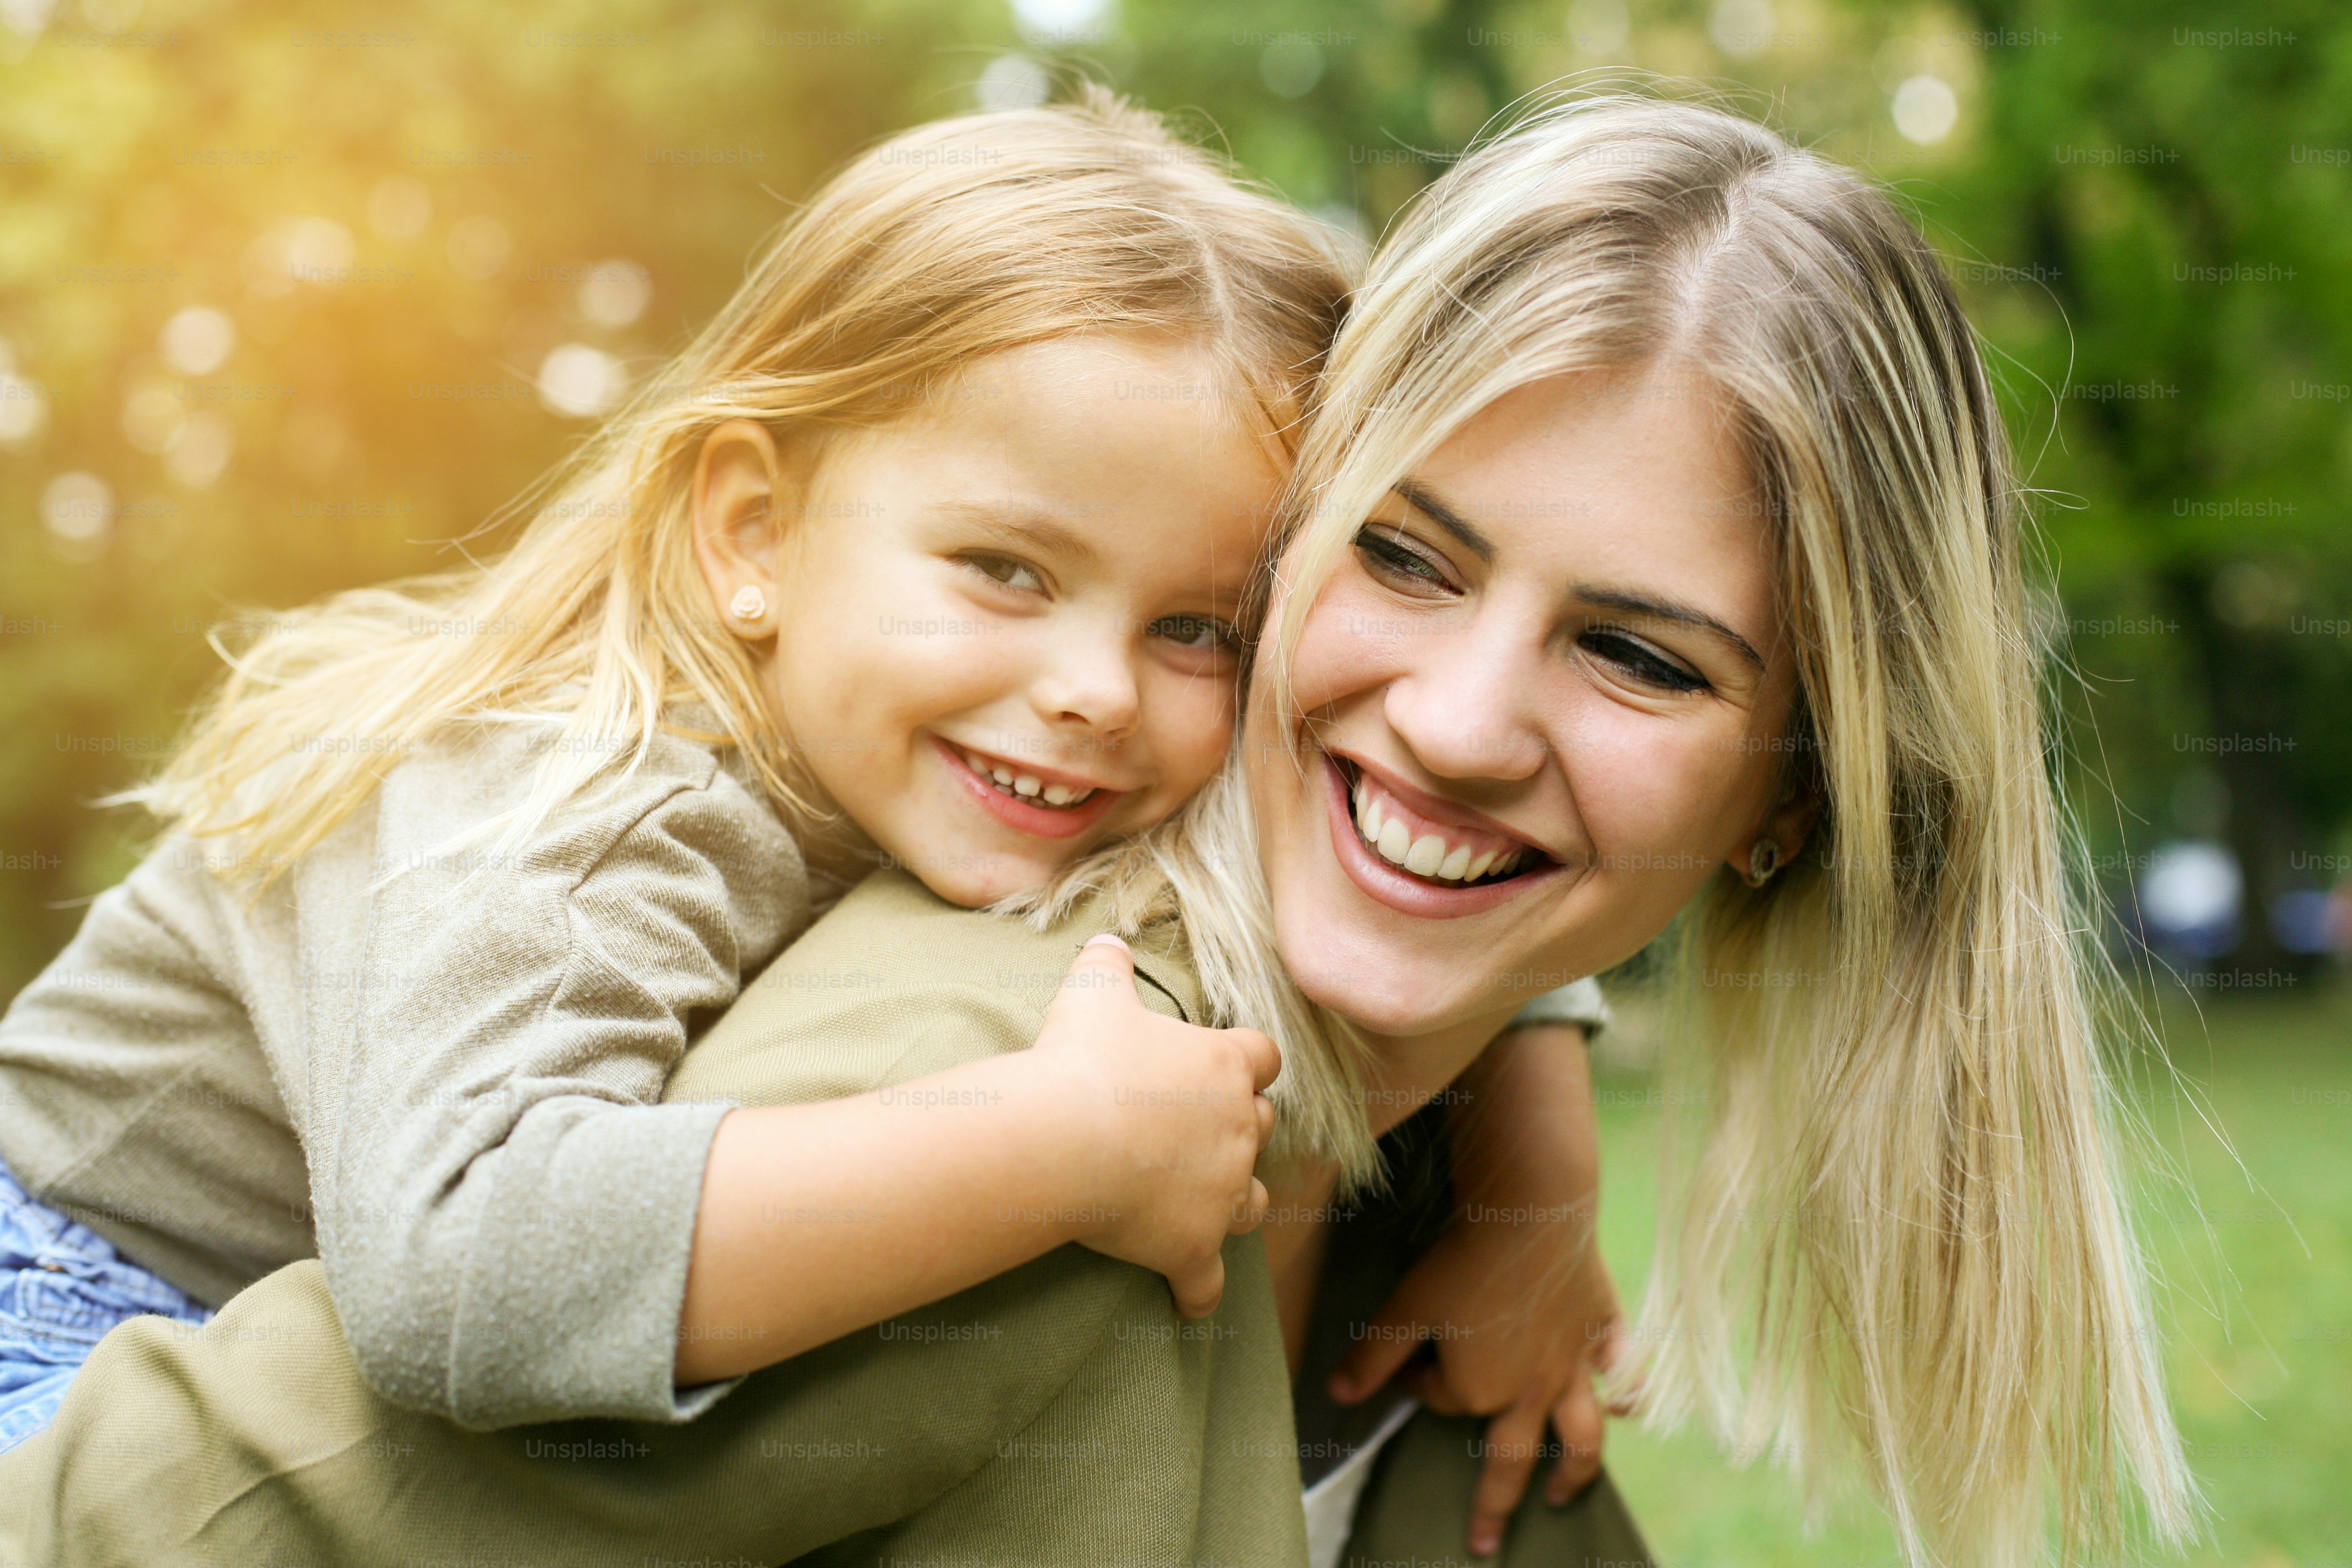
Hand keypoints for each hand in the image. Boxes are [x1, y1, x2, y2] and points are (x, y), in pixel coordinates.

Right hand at [1030, 934, 1279, 1318]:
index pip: (1264, 1057)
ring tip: (1204, 1202)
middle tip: (1193, 1130)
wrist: (1064, 1138)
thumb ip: (1108, 963)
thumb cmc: (1081, 1060)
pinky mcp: (1193, 1246)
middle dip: (1236, 1128)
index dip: (1246, 1061)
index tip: (1225, 1066)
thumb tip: (1108, 940)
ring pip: (1253, 1201)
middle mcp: (1238, 1129)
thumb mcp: (1092, 992)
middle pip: (1260, 1126)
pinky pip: (1207, 1282)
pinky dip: (1199, 1291)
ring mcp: (1222, 1193)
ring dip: (1233, 1199)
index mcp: (1224, 1066)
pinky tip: (1189, 1299)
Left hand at [1329, 1201, 1631, 1555]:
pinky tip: (1625, 1406)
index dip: (1422, 1384)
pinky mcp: (1604, 1331)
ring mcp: (1573, 1365)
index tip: (1412, 1364)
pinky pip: (1623, 1371)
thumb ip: (1374, 1356)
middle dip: (1495, 1505)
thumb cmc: (1463, 1260)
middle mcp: (1531, 1390)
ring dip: (1574, 1473)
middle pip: (1512, 1459)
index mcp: (1481, 1389)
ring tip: (1563, 1497)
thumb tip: (1336, 1393)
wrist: (1531, 1211)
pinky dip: (1628, 1391)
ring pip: (1581, 1436)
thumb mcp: (1406, 1307)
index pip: (1445, 1402)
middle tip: (1485, 1542)